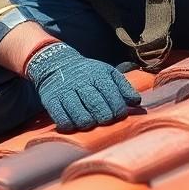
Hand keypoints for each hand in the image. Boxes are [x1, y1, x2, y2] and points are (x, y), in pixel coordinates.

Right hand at [24, 42, 141, 131]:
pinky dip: (70, 125)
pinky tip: (74, 124)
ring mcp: (65, 92)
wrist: (57, 64)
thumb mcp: (107, 73)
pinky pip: (62, 119)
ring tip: (91, 123)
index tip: (119, 115)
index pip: (112, 95)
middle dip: (105, 118)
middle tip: (106, 120)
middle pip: (97, 107)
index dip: (119, 109)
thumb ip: (123, 87)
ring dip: (89, 123)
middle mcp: (81, 83)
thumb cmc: (88, 73)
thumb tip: (137, 102)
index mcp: (98, 75)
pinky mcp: (51, 100)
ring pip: (81, 116)